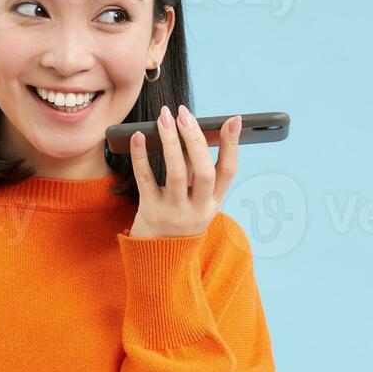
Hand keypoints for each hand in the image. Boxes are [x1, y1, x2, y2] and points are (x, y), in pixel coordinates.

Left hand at [127, 104, 241, 238]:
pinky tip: (139, 137)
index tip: (233, 119)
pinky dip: (141, 156)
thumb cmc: (179, 217)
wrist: (159, 258)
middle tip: (184, 113)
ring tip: (164, 117)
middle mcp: (198, 209)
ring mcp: (174, 212)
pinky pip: (145, 180)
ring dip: (170, 141)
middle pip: (204, 171)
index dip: (232, 145)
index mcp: (214, 202)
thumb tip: (191, 130)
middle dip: (195, 139)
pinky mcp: (150, 212)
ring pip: (176, 173)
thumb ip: (197, 171)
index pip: (229, 171)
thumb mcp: (197, 200)